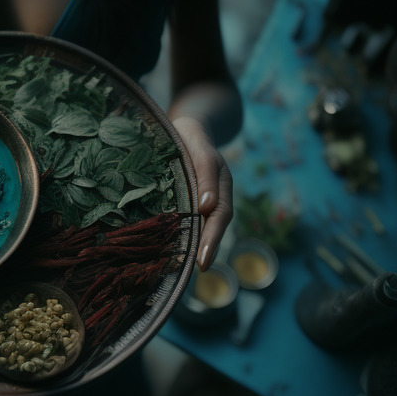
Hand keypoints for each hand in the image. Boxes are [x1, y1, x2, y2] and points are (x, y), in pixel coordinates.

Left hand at [171, 116, 232, 271]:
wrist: (187, 127)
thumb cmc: (192, 137)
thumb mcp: (200, 150)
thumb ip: (205, 175)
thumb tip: (207, 207)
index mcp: (221, 186)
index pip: (220, 215)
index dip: (212, 238)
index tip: (203, 260)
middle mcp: (215, 196)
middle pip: (214, 225)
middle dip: (207, 247)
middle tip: (198, 268)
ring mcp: (203, 199)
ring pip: (202, 225)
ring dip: (198, 245)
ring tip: (187, 267)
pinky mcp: (189, 200)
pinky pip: (191, 220)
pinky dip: (187, 235)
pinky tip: (175, 248)